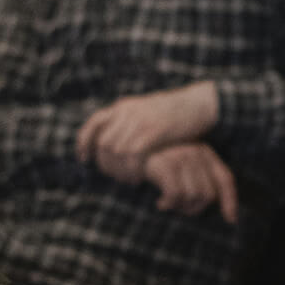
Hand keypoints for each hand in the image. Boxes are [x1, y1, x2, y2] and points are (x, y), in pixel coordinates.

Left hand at [77, 82, 217, 181]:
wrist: (200, 104)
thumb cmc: (178, 114)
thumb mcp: (150, 112)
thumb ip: (132, 123)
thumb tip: (119, 140)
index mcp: (125, 106)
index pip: (95, 122)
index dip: (85, 141)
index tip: (84, 158)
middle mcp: (128, 112)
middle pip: (103, 143)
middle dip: (106, 164)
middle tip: (118, 177)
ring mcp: (139, 121)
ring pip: (115, 151)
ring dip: (120, 170)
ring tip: (132, 180)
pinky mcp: (152, 131)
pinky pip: (132, 155)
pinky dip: (133, 169)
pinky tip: (141, 177)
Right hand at [141, 142, 238, 223]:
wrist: (129, 152)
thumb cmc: (158, 167)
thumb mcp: (183, 171)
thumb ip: (200, 184)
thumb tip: (228, 215)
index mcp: (205, 153)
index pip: (225, 179)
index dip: (230, 201)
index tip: (231, 219)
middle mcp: (196, 152)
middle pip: (208, 195)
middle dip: (194, 208)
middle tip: (178, 208)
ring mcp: (181, 156)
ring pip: (193, 196)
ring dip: (179, 207)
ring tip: (168, 204)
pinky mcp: (166, 164)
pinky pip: (176, 195)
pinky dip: (169, 204)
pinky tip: (160, 203)